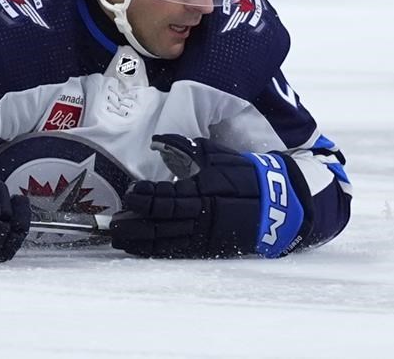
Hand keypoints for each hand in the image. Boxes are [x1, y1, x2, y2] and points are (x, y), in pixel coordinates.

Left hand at [110, 134, 310, 258]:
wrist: (279, 204)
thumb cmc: (246, 174)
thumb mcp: (218, 155)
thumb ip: (187, 148)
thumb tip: (160, 141)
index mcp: (204, 190)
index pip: (165, 197)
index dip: (144, 197)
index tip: (129, 193)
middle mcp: (201, 216)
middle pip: (159, 223)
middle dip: (133, 224)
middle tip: (113, 223)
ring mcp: (205, 235)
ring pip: (164, 242)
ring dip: (139, 241)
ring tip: (119, 238)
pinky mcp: (208, 248)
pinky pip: (175, 252)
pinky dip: (154, 251)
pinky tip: (139, 248)